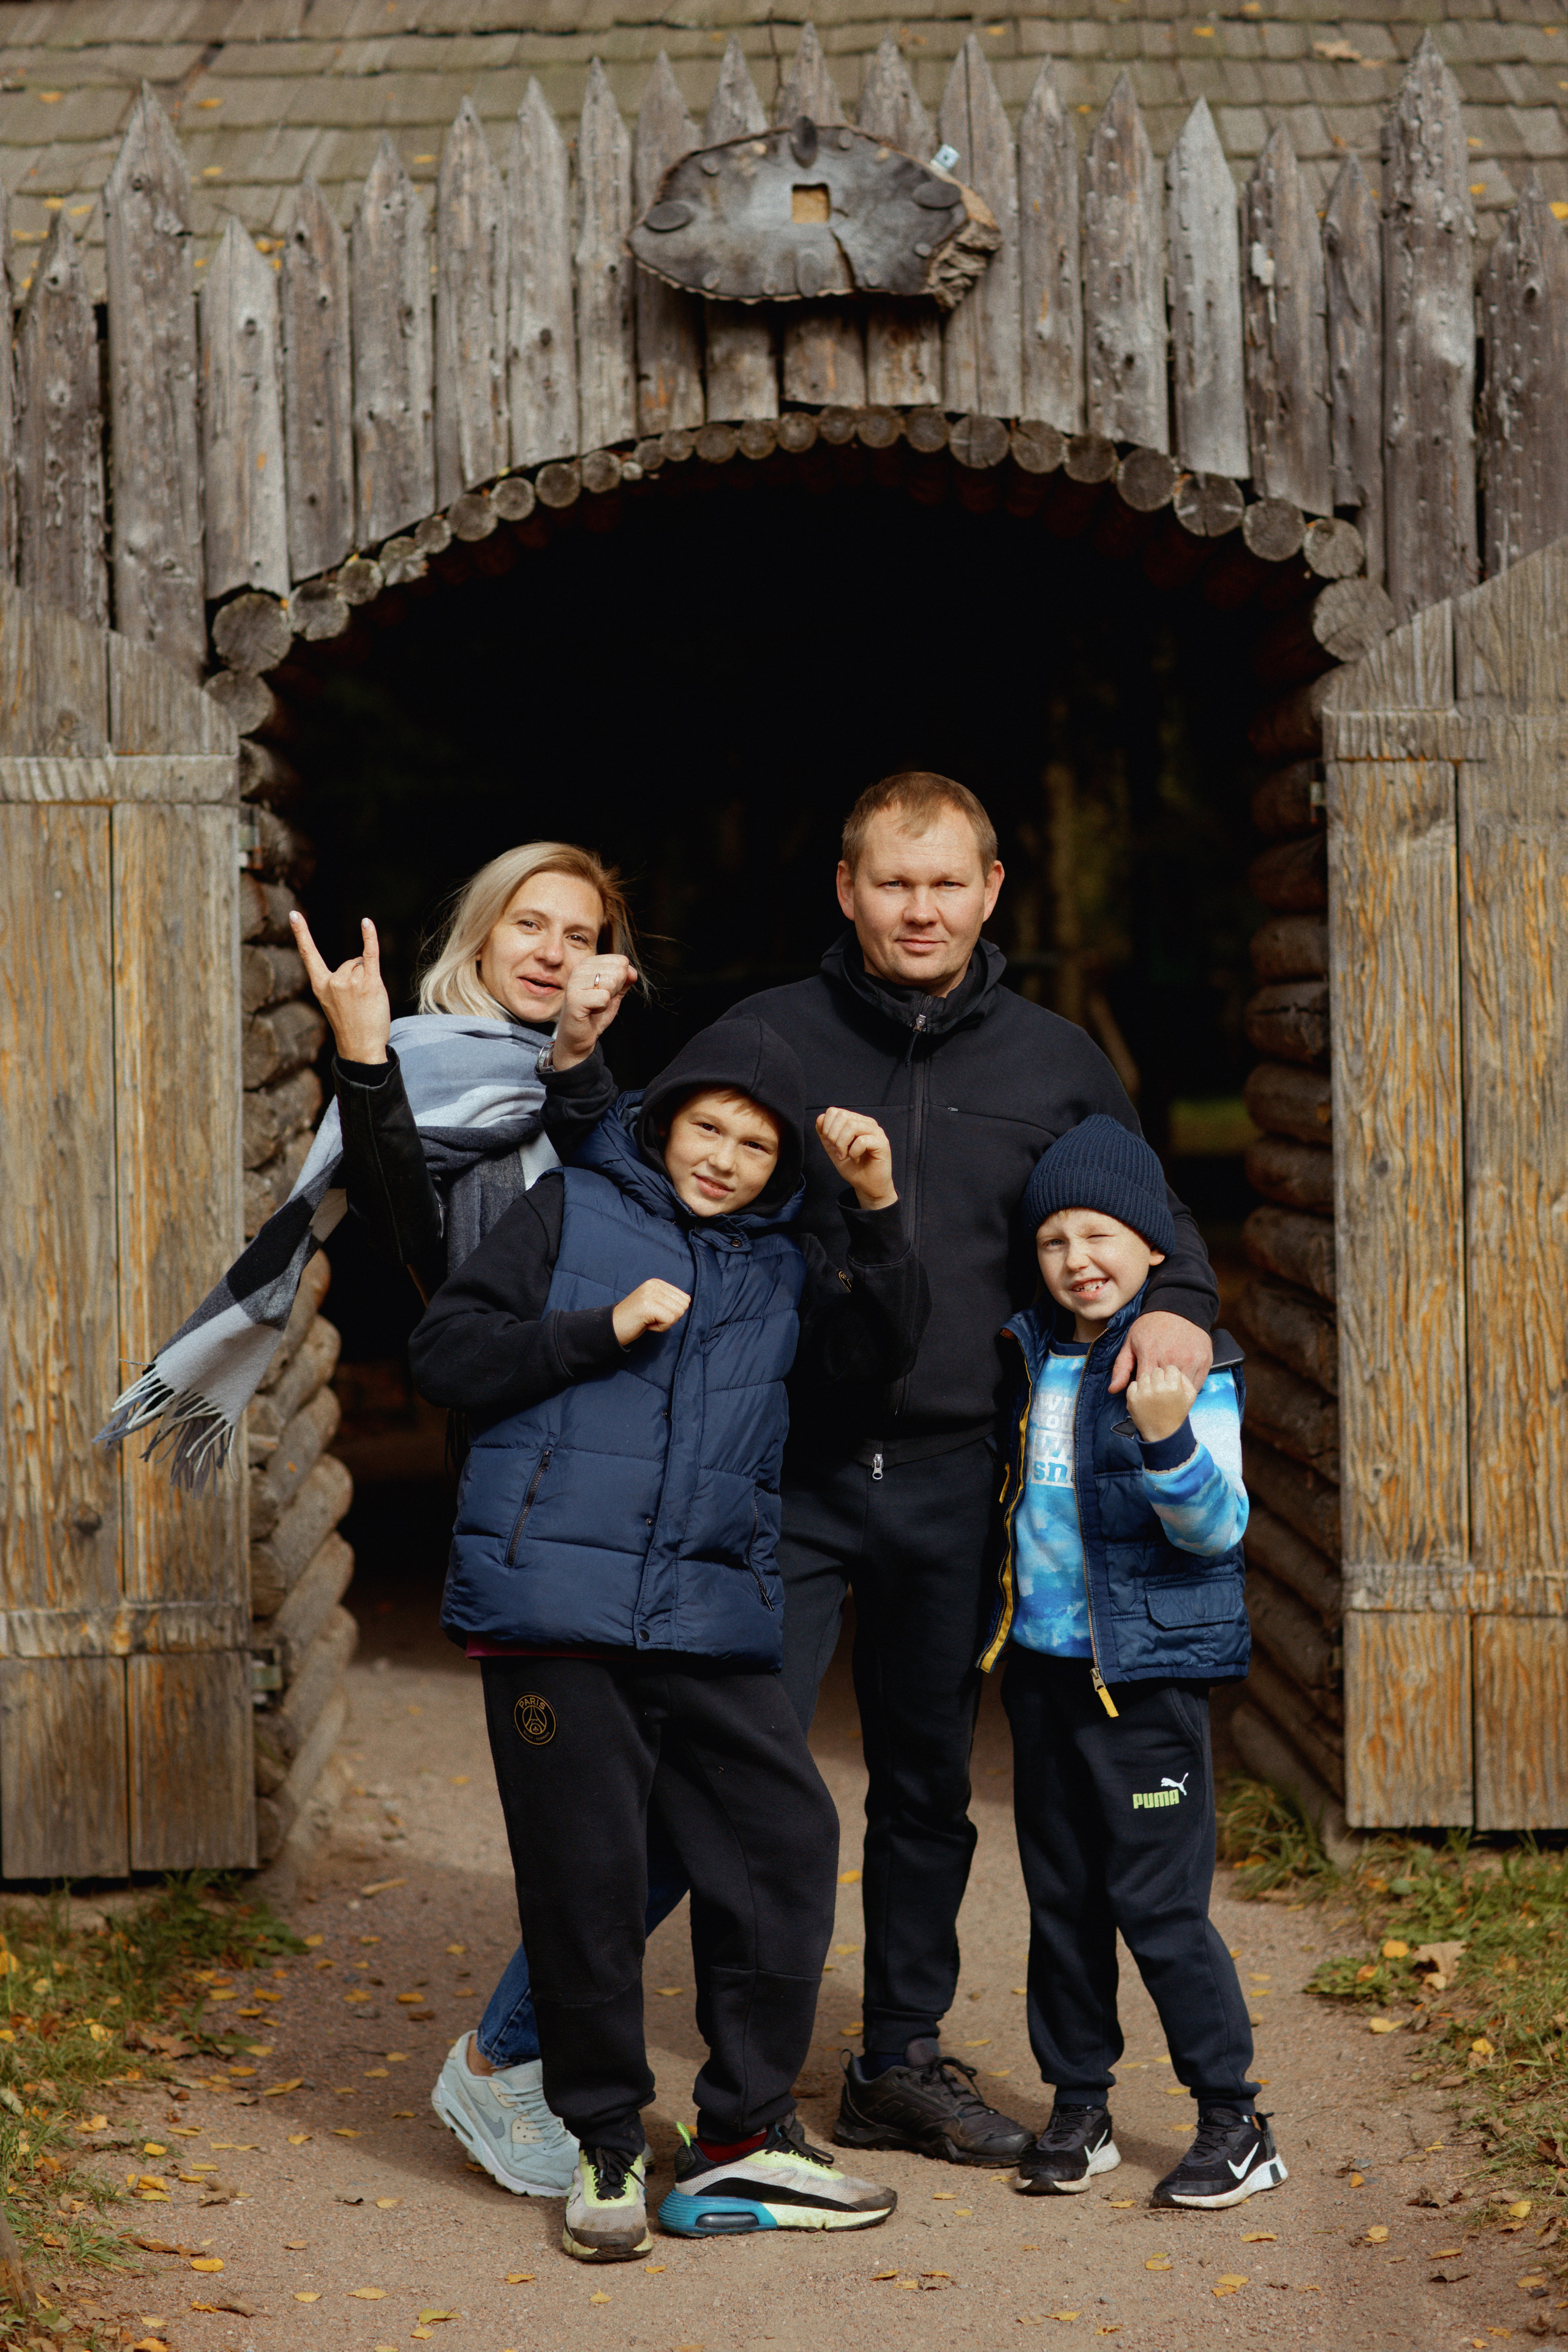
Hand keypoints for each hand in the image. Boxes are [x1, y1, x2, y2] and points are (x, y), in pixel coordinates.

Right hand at [290, 911, 390, 1063]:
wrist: (362, 1047)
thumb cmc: (351, 1026)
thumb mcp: (335, 1003)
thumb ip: (339, 982)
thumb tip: (359, 960)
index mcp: (320, 985)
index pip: (308, 954)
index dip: (301, 933)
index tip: (293, 914)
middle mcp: (333, 981)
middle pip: (350, 962)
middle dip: (358, 976)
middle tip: (360, 1003)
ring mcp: (351, 982)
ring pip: (362, 964)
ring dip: (369, 978)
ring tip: (368, 1002)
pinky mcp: (369, 982)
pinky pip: (370, 953)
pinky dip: (369, 937)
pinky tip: (366, 923)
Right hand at [551, 953, 638, 1071]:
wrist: (578, 1037)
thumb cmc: (594, 1015)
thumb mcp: (614, 994)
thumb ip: (625, 980)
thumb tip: (633, 972)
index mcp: (589, 963)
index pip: (621, 961)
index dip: (621, 981)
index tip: (606, 993)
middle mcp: (579, 968)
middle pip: (619, 970)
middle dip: (616, 990)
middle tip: (601, 1001)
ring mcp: (575, 982)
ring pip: (612, 981)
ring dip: (608, 999)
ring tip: (595, 1006)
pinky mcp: (574, 998)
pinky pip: (604, 997)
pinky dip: (602, 1008)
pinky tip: (590, 1011)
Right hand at [612, 1277, 690, 1347]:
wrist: (612, 1327)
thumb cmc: (635, 1319)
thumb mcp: (654, 1303)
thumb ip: (669, 1300)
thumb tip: (687, 1302)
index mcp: (657, 1283)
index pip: (685, 1298)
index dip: (672, 1312)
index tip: (655, 1314)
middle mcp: (654, 1285)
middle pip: (683, 1306)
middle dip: (670, 1318)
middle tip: (652, 1318)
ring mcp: (650, 1294)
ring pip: (677, 1314)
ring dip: (664, 1323)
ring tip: (649, 1320)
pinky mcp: (647, 1306)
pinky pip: (669, 1321)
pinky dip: (660, 1328)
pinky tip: (647, 1324)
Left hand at [816, 1107, 896, 1209]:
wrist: (867, 1186)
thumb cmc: (853, 1168)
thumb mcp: (833, 1149)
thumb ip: (825, 1134)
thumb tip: (820, 1118)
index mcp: (856, 1121)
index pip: (834, 1112)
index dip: (826, 1128)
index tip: (829, 1145)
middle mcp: (867, 1123)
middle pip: (842, 1116)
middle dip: (833, 1136)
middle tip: (836, 1151)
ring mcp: (876, 1132)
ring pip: (852, 1126)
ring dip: (842, 1144)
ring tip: (844, 1156)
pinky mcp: (882, 1143)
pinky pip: (862, 1141)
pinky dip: (853, 1153)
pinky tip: (856, 1160)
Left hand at [1108, 1309, 1213, 1396]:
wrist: (1180, 1306)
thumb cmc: (1152, 1325)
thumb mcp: (1131, 1342)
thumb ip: (1122, 1367)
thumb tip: (1113, 1389)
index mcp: (1150, 1354)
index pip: (1144, 1389)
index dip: (1143, 1394)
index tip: (1143, 1392)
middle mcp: (1171, 1359)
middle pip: (1164, 1393)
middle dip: (1158, 1397)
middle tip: (1156, 1395)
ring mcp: (1190, 1360)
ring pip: (1182, 1391)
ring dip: (1175, 1395)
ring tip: (1169, 1391)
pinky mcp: (1204, 1361)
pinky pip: (1197, 1385)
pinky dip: (1189, 1390)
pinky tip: (1181, 1385)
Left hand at [1126, 1362, 1197, 1443]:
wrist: (1163, 1433)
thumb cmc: (1178, 1413)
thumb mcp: (1190, 1396)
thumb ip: (1186, 1378)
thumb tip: (1175, 1369)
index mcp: (1173, 1387)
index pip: (1170, 1369)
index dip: (1171, 1376)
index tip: (1171, 1384)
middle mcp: (1158, 1389)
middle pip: (1157, 1371)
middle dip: (1160, 1378)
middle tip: (1162, 1389)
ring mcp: (1144, 1394)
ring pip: (1144, 1375)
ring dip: (1148, 1382)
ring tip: (1154, 1394)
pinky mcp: (1132, 1399)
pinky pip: (1133, 1384)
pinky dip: (1138, 1389)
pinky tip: (1145, 1397)